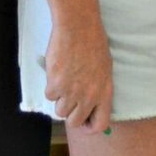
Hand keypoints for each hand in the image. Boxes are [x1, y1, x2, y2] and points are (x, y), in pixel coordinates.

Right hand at [44, 6, 114, 131]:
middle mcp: (89, 95)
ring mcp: (72, 91)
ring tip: (66, 80)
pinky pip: (49, 96)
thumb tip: (92, 107)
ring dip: (60, 99)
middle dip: (70, 114)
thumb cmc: (93, 44)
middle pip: (74, 122)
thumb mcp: (104, 69)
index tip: (84, 123)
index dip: (91, 128)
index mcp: (105, 91)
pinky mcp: (56, 85)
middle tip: (69, 100)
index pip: (101, 123)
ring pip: (59, 111)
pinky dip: (51, 86)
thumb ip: (98, 89)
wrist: (78, 28)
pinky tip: (59, 71)